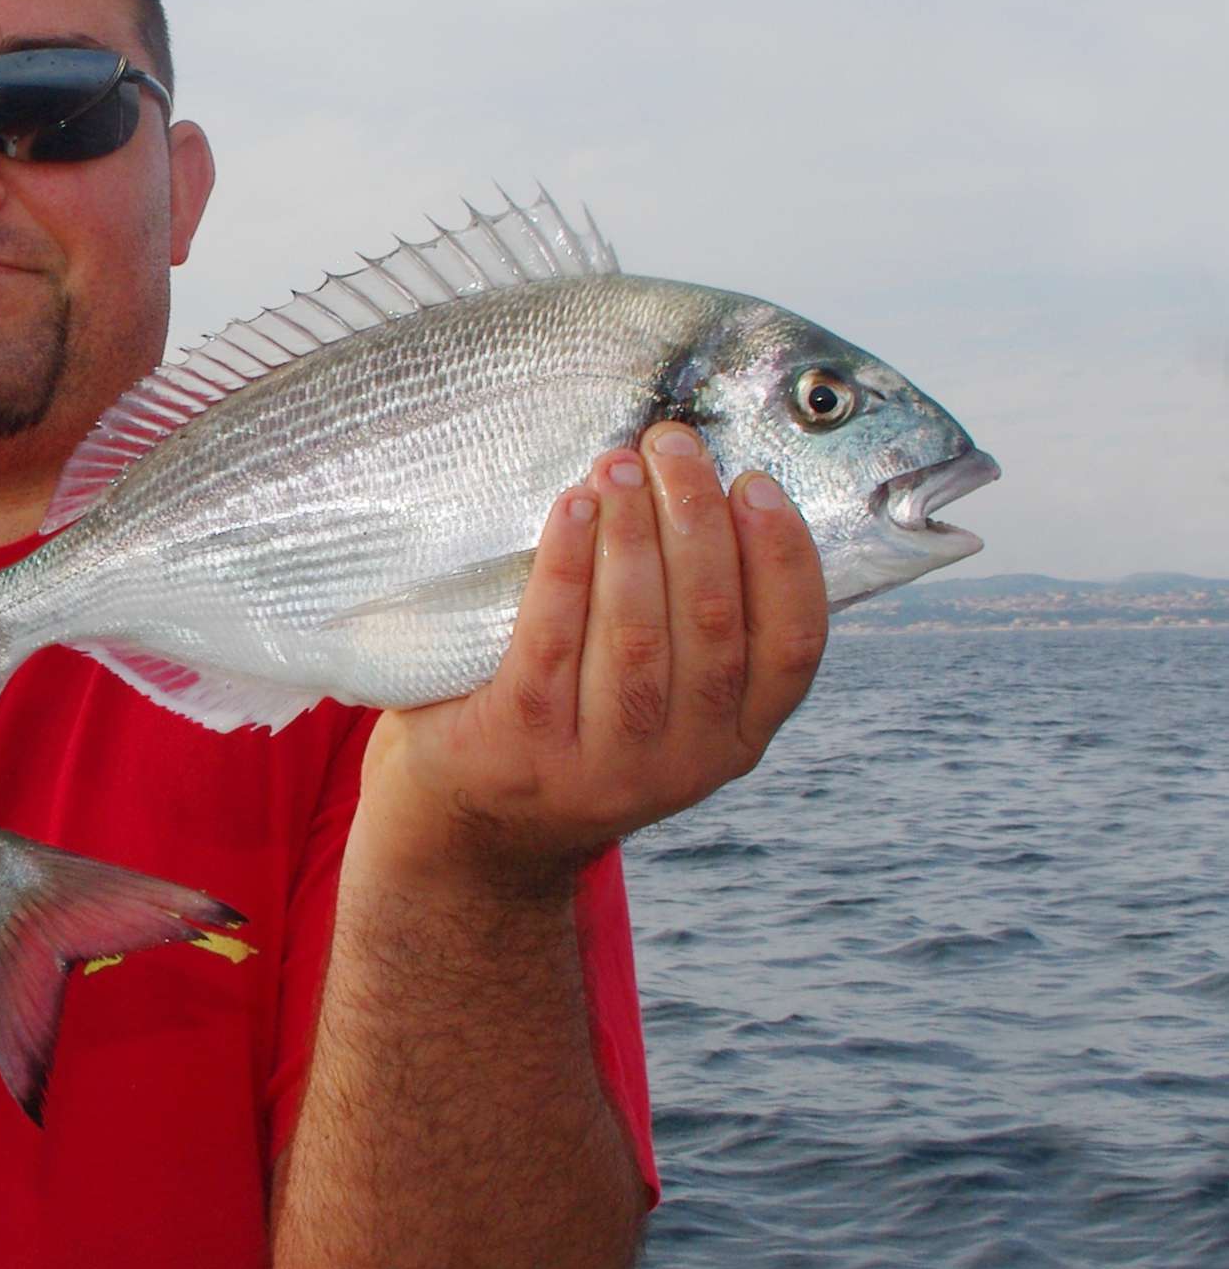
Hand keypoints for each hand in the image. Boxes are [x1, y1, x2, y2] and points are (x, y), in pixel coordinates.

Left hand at [360, 422, 829, 898]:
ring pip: (636, 632)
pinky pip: (552, 641)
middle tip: (671, 443)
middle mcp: (682, 761)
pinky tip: (571, 509)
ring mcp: (603, 762)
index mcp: (735, 739)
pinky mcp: (524, 746)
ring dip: (633, 533)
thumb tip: (714, 489)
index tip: (755, 483)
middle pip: (712, 623)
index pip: (793, 646)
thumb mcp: (664, 701)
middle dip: (696, 517)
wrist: (475, 825)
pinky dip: (567, 566)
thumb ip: (701, 629)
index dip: (784, 558)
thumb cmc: (576, 723)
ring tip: (619, 463)